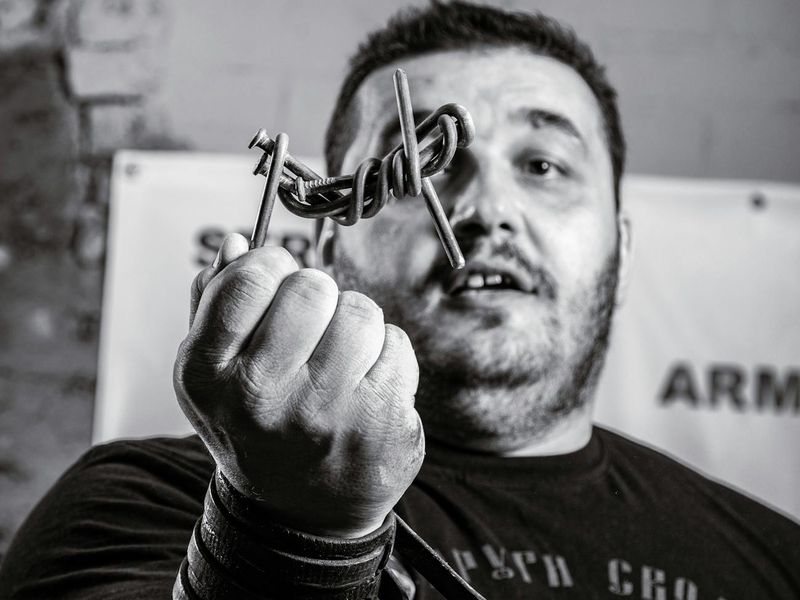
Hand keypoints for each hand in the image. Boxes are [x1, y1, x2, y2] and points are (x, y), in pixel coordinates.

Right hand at [174, 234, 423, 537]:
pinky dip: (388, 358)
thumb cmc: (259, 426)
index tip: (278, 286)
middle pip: (313, 286)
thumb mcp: (215, 373)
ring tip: (341, 363)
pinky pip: (398, 345)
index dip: (272, 268)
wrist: (300, 513)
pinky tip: (368, 390)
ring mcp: (324, 413)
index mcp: (205, 373)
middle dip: (319, 297)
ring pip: (362, 312)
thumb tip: (237, 241)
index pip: (249, 278)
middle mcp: (259, 396)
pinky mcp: (380, 425)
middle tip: (313, 333)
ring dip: (357, 327)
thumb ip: (215, 303)